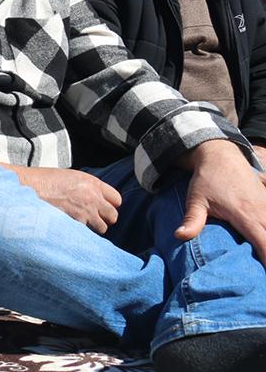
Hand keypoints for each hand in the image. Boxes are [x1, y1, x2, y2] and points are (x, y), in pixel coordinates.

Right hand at [1, 164, 120, 232]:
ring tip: (80, 224)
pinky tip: (71, 227)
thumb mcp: (70, 177)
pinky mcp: (75, 223)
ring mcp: (85, 212)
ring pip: (102, 228)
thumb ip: (86, 187)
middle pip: (113, 216)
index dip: (110, 204)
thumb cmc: (43, 180)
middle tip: (94, 218)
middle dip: (105, 218)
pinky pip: (86, 234)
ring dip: (93, 228)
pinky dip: (80, 233)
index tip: (103, 207)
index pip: (117, 199)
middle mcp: (92, 197)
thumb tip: (95, 198)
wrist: (27, 186)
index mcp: (92, 183)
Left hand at [176, 139, 265, 263]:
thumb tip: (179, 236)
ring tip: (263, 268)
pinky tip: (265, 245)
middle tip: (263, 281)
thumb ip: (192, 220)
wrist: (221, 156)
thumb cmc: (207, 180)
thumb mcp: (196, 199)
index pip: (265, 243)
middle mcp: (262, 212)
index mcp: (246, 215)